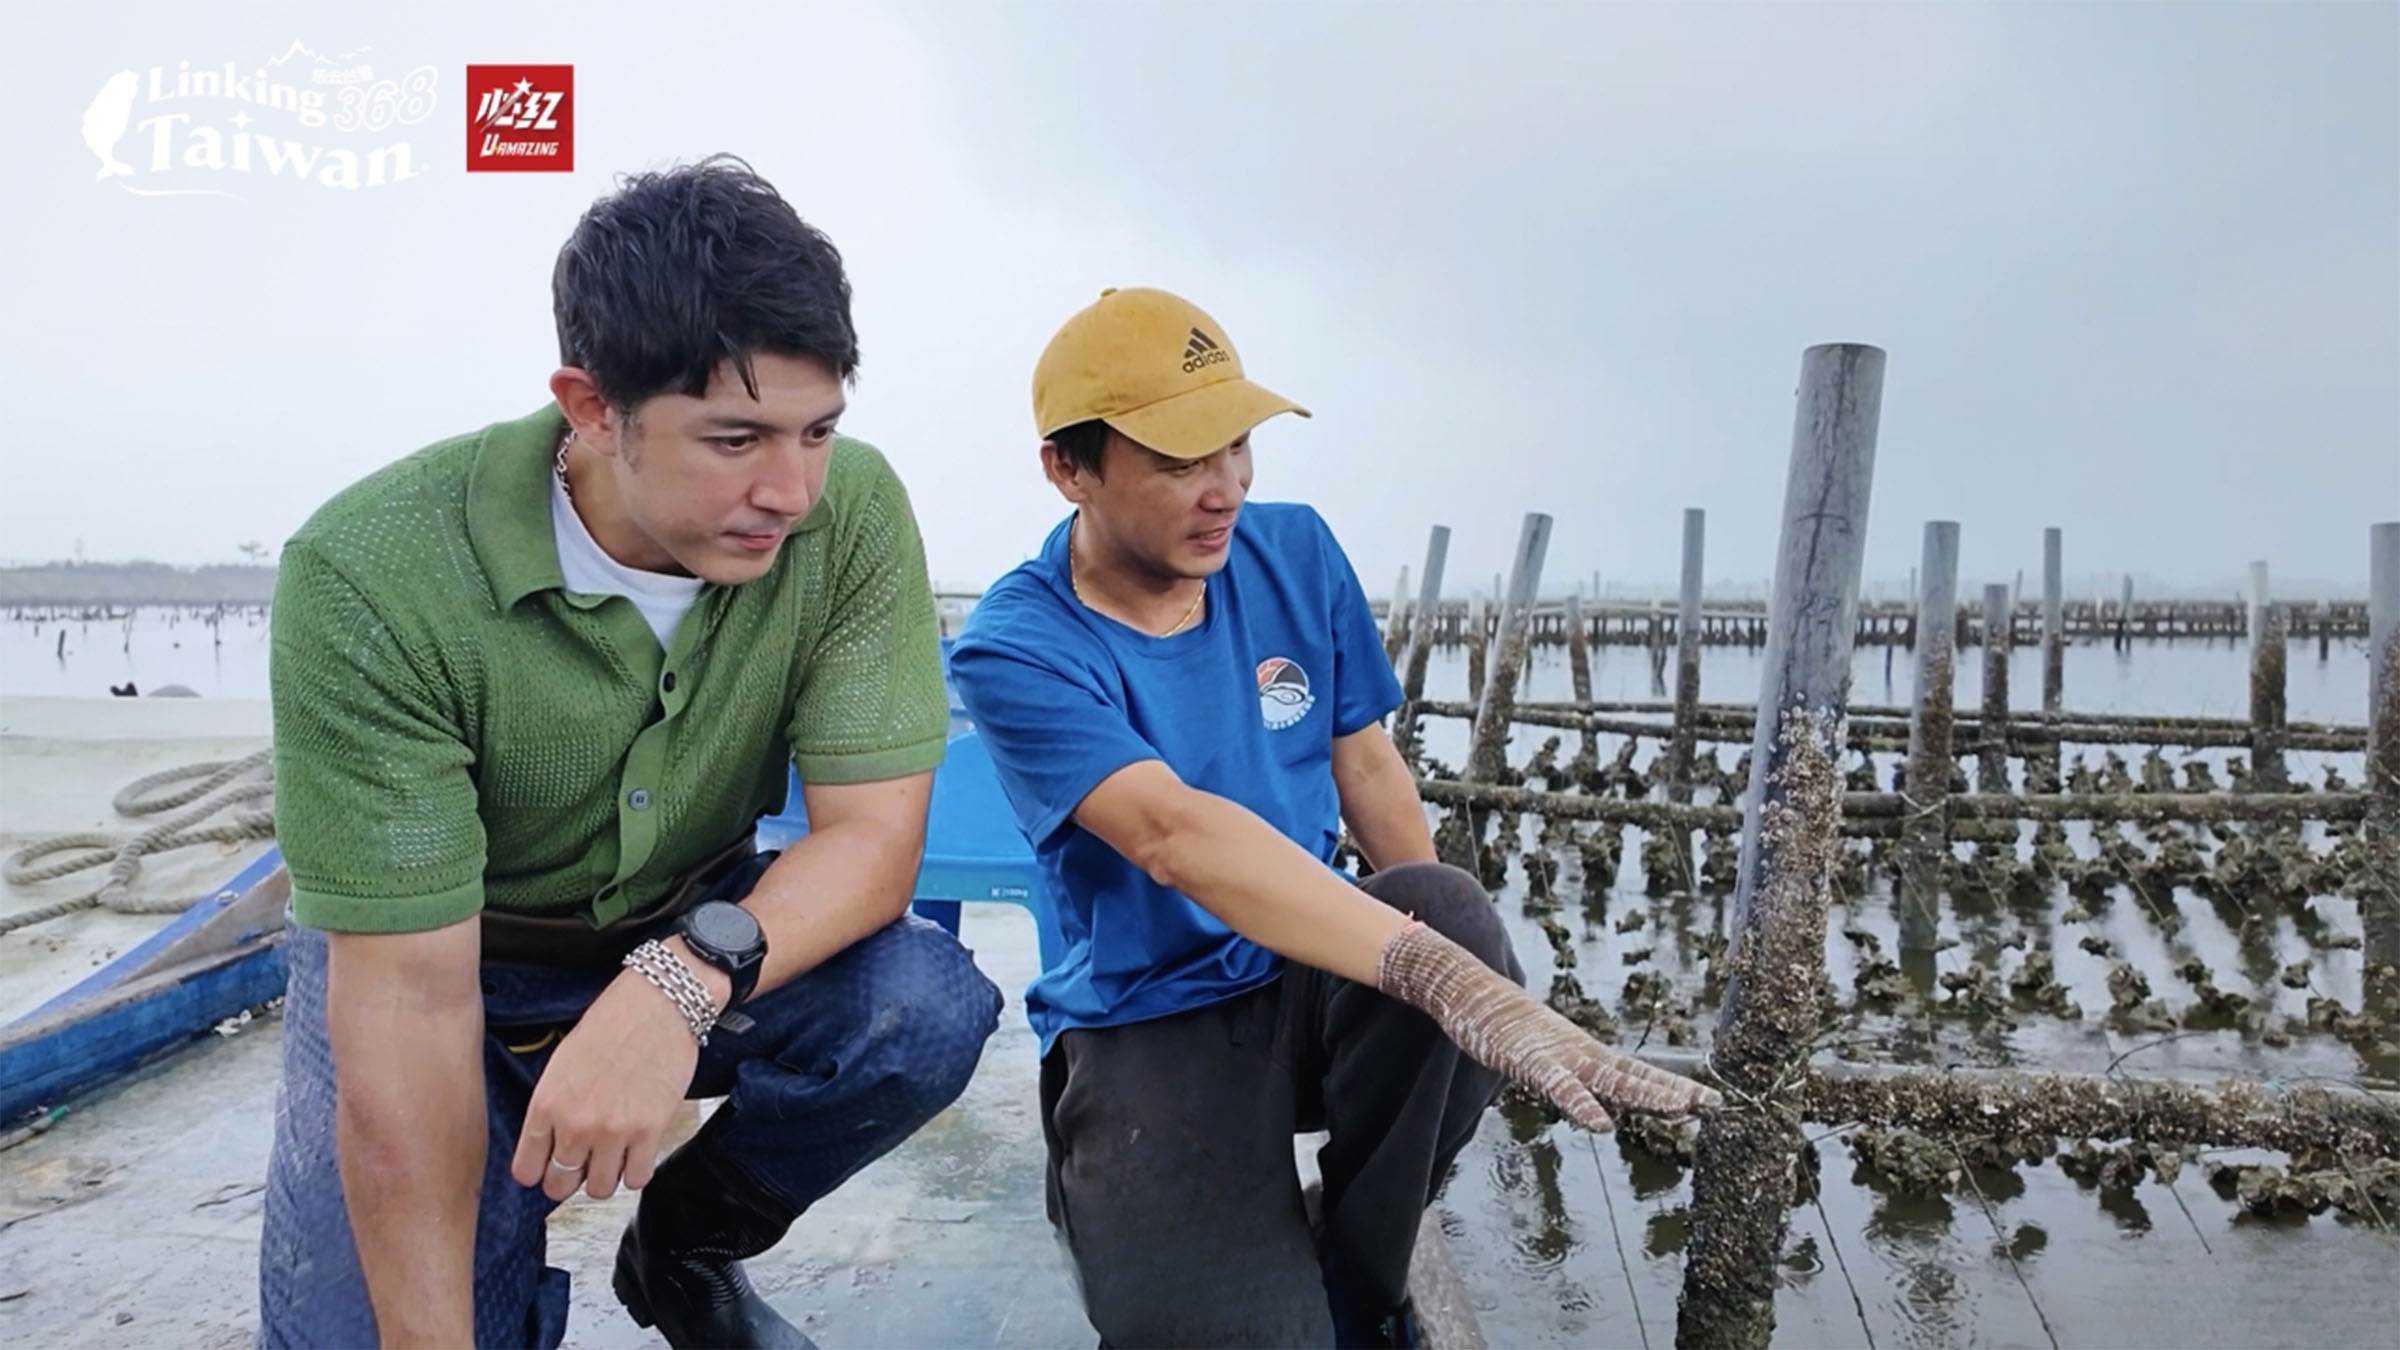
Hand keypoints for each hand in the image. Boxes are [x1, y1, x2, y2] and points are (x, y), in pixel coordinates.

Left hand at [509, 961, 708, 1201]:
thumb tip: (554, 1139)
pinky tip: (637, 1153)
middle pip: (560, 1186)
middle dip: (568, 1179)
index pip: (526, 1169)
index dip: (538, 1172)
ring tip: (612, 1157)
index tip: (548, 1166)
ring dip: (605, 1177)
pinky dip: (636, 1172)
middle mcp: (576, 1124)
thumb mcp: (563, 1061)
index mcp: (547, 1104)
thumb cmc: (613, 1022)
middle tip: (582, 1164)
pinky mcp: (650, 1131)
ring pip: (599, 1189)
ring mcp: (614, 1131)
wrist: (659, 1003)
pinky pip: (637, 1178)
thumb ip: (554, 1105)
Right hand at [1375, 922, 1720, 1130]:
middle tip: (1716, 1104)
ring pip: (1609, 1080)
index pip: (1637, 1074)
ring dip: (1645, 1095)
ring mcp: (1558, 1056)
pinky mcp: (1529, 1061)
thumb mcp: (1545, 1058)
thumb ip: (1572, 1080)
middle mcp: (1581, 1054)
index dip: (1672, 1087)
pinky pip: (1559, 1087)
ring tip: (1680, 1109)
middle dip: (1674, 1092)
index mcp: (1586, 1056)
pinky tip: (1601, 1124)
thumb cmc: (1505, 1028)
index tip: (1709, 1101)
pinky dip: (1581, 1105)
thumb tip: (1599, 1104)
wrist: (1470, 992)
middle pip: (1635, 1077)